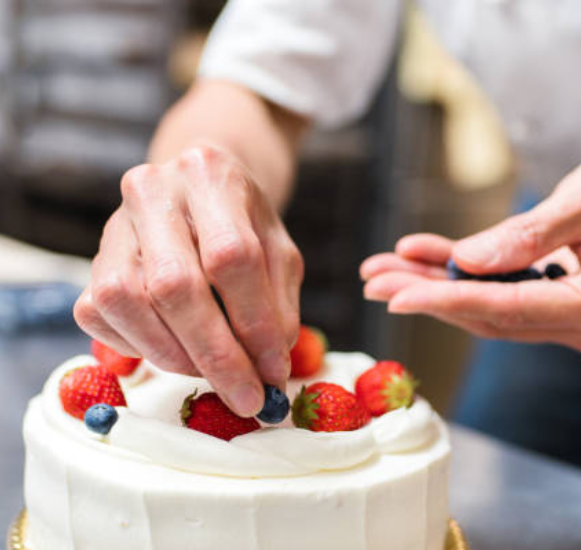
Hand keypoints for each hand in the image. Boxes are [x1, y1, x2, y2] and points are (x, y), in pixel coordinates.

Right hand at [74, 145, 302, 415]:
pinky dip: (140, 346)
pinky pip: (100, 314)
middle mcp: (153, 190)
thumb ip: (278, 305)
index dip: (254, 323)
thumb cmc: (245, 226)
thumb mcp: (279, 253)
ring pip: (127, 302)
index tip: (273, 372)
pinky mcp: (91, 258)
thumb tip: (268, 368)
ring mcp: (114, 224)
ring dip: (175, 355)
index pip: (231, 256)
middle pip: (174, 285)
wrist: (200, 190)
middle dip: (215, 354)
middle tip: (245, 396)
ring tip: (212, 372)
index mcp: (211, 176)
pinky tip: (175, 348)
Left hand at [361, 140, 580, 353]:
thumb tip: (467, 262)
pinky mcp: (559, 304)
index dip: (447, 300)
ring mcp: (573, 319)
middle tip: (373, 277)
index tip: (396, 294)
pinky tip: (423, 256)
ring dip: (435, 286)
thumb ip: (529, 234)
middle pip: (490, 315)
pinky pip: (502, 294)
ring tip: (383, 268)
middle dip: (427, 294)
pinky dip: (462, 276)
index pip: (508, 309)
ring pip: (488, 308)